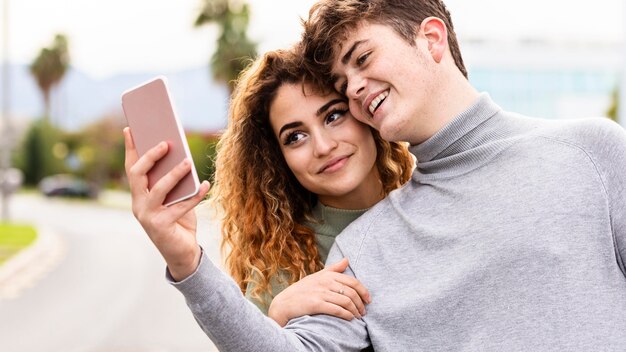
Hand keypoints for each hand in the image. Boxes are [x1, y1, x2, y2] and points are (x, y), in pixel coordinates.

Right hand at [123, 127, 209, 280]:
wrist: (183, 253)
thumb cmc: (180, 220)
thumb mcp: (174, 197)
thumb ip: (172, 181)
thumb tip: (180, 155)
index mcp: (139, 195)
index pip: (131, 167)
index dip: (131, 148)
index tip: (131, 128)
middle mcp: (138, 204)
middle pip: (138, 174)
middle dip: (151, 157)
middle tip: (167, 143)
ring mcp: (147, 216)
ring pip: (158, 189)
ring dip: (174, 174)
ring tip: (188, 162)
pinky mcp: (161, 227)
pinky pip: (180, 207)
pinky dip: (194, 196)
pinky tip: (205, 185)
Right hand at [267, 258, 371, 326]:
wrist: (284, 304)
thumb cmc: (302, 290)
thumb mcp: (317, 276)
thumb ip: (333, 269)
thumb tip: (347, 259)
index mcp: (327, 275)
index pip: (352, 281)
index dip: (363, 291)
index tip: (368, 300)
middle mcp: (325, 282)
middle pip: (351, 292)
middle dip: (361, 303)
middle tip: (364, 311)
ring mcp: (320, 293)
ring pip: (346, 301)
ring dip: (355, 311)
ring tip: (358, 316)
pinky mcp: (316, 304)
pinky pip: (337, 310)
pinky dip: (346, 315)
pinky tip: (350, 318)